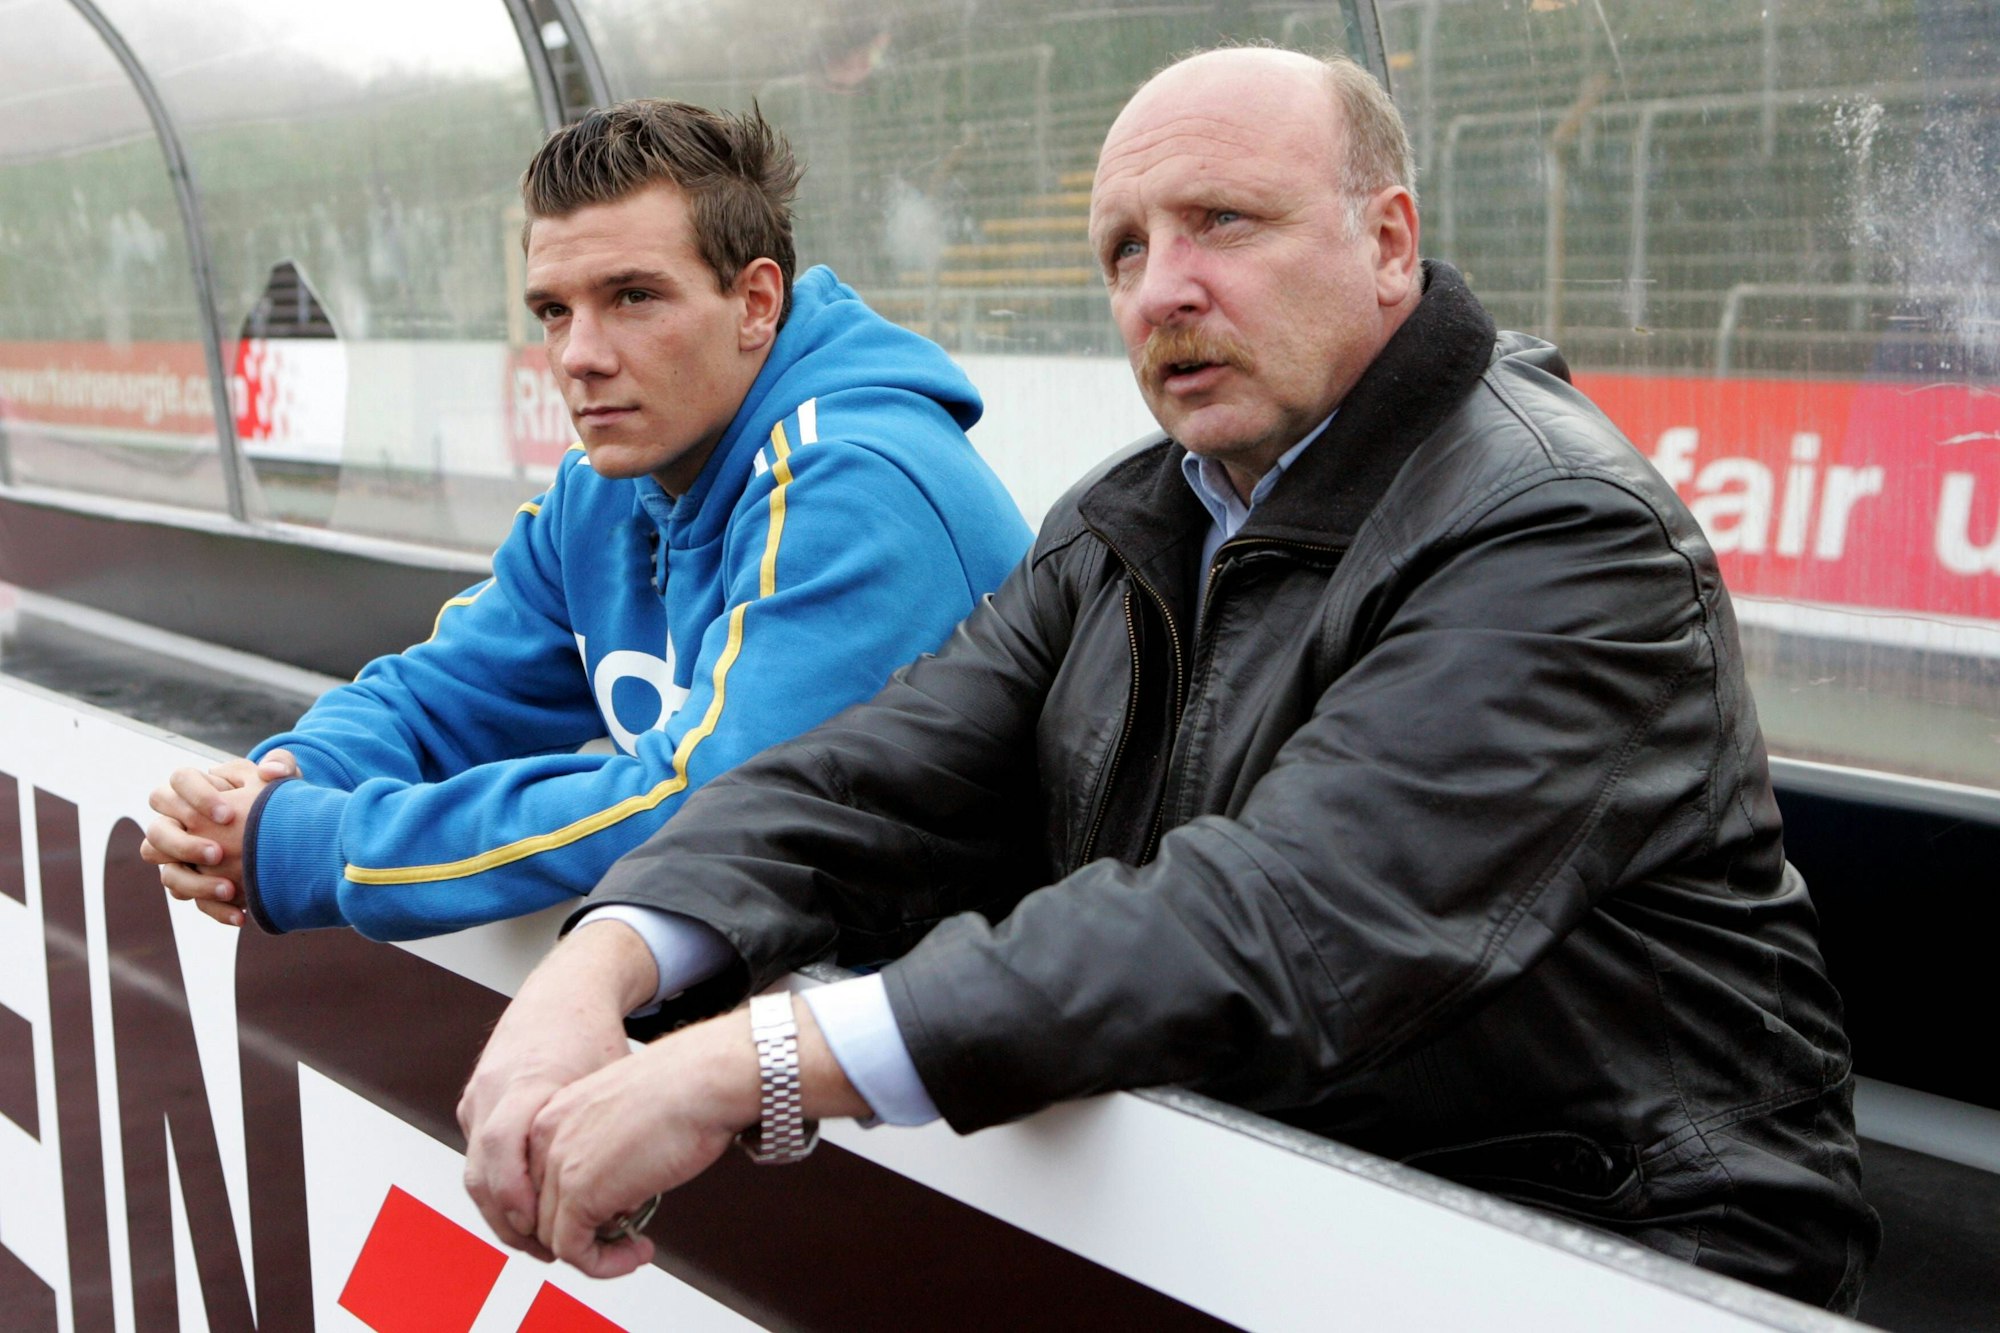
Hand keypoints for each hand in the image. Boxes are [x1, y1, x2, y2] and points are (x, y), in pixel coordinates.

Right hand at [139, 750, 299, 926]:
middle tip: (218, 854)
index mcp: (196, 789)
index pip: (177, 782)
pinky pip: (192, 901)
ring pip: (168, 873)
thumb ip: (283, 765)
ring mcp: (182, 857)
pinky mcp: (196, 884)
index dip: (196, 797)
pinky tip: (242, 915)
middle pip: (156, 831)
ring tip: (230, 889)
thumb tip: (270, 771)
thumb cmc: (279, 800)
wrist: (289, 834)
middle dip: (184, 845)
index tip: (227, 815)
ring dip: (195, 884)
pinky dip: (215, 910)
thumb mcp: (286, 782)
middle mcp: (180, 823)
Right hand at [459, 922, 659, 1260]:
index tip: (551, 1235)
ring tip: (545, 1241)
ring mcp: (477, 1098)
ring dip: (506, 1215)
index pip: (503, 1159)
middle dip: (515, 1226)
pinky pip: (478, 1159)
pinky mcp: (474, 1103)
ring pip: (476, 1177)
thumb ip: (606, 1140)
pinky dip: (502, 1189)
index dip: (521, 1203)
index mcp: (524, 1085)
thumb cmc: (593, 1035)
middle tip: (553, 1253)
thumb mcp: (609, 1085)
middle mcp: (491, 1093)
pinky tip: (533, 1206)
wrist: (564, 992)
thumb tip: (626, 1204)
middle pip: (482, 1181)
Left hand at [526, 996, 871, 1276]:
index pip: (538, 1180)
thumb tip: (613, 1191)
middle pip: (542, 1210)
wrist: (705, 1079)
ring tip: (634, 1248)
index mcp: (554, 1112)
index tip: (603, 1218)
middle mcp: (546, 1136)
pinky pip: (574, 1251)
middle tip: (622, 1237)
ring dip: (596, 1253)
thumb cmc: (684, 1087)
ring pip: (554, 1236)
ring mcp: (559, 1163)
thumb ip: (604, 1148)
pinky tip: (638, 1251)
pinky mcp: (579, 1192)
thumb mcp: (625, 1115)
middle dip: (582, 1232)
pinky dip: (604, 1264)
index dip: (569, 1208)